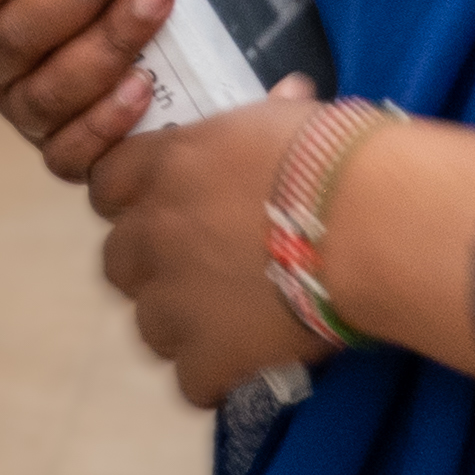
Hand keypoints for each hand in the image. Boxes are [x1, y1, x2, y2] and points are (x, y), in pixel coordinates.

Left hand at [88, 90, 325, 404]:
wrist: (367, 222)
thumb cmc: (335, 155)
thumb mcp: (290, 118)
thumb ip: (266, 116)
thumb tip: (289, 93)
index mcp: (167, 166)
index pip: (106, 184)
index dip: (133, 201)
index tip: (167, 210)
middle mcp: (154, 231)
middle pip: (118, 261)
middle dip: (151, 268)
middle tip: (202, 271)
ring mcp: (174, 299)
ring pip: (148, 324)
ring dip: (181, 325)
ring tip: (231, 323)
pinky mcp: (207, 356)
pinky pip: (191, 381)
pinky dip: (215, 377)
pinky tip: (248, 365)